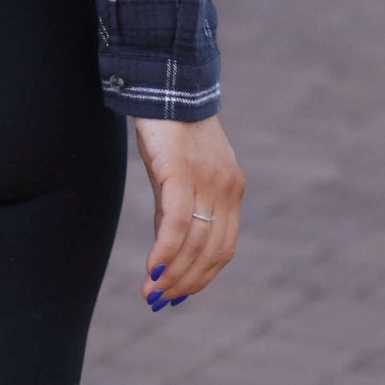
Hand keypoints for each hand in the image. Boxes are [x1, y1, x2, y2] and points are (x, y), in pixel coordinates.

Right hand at [132, 111, 243, 306]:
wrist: (165, 84)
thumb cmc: (169, 128)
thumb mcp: (180, 172)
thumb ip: (179, 207)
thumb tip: (168, 247)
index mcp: (232, 190)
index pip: (224, 248)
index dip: (202, 276)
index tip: (178, 293)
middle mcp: (227, 189)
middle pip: (212, 251)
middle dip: (186, 281)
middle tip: (159, 300)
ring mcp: (207, 181)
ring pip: (195, 242)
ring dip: (173, 273)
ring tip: (152, 292)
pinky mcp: (180, 172)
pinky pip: (177, 223)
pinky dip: (165, 251)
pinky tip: (151, 268)